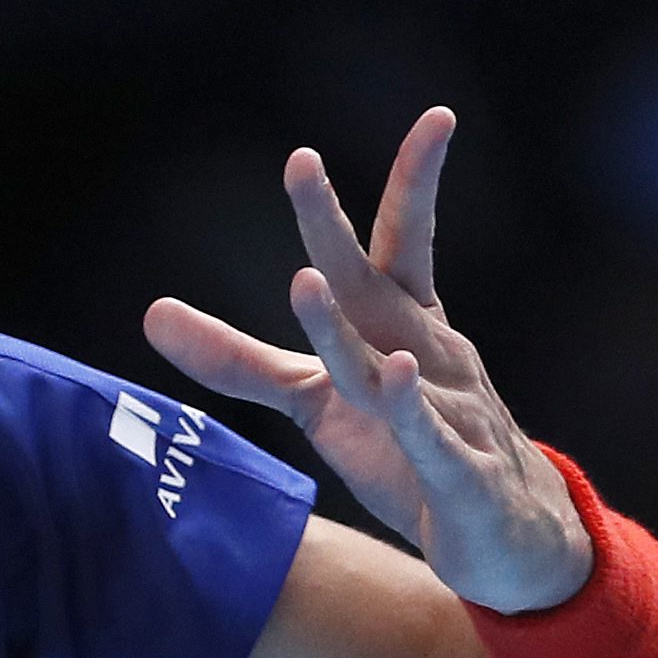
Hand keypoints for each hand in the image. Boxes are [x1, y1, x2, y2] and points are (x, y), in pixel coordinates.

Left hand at [143, 107, 591, 613]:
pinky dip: (411, 410)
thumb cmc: (411, 450)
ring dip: (341, 326)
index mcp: (404, 326)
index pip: (402, 244)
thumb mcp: (316, 400)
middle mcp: (429, 355)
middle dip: (333, 228)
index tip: (421, 117)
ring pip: (387, 362)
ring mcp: (449, 412)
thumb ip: (239, 361)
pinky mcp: (456, 475)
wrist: (506, 540)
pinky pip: (430, 440)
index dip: (409, 181)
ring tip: (305, 280)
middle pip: (373, 282)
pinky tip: (394, 376)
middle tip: (300, 162)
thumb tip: (152, 313)